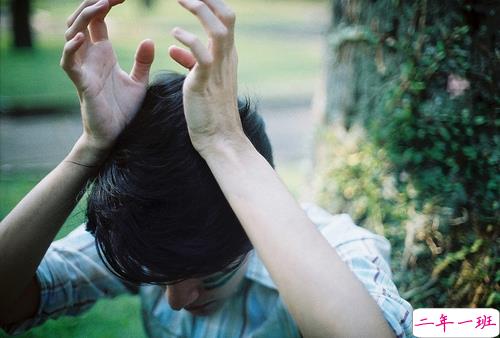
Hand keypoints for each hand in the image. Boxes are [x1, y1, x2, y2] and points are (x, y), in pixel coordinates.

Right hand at [61, 0, 153, 155]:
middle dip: (92, 3)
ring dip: (83, 18)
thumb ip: (143, 62)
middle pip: (82, 20)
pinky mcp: (81, 83)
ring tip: (100, 5)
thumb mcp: (139, 82)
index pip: (98, 19)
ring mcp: (83, 68)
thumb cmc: (123, 109)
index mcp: (103, 53)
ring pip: (72, 34)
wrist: (115, 135)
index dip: (105, 3)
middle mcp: (90, 56)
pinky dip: (72, 49)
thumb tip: (149, 40)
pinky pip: (69, 62)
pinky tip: (82, 38)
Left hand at [169, 0, 245, 155]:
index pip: (225, 19)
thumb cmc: (208, 109)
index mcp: (226, 56)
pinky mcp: (206, 81)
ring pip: (219, 29)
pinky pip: (202, 54)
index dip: (211, 2)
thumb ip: (190, 60)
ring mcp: (219, 69)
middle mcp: (226, 58)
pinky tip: (173, 34)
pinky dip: (189, 40)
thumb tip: (174, 48)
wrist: (219, 137)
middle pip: (227, 16)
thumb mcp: (199, 79)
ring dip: (200, 10)